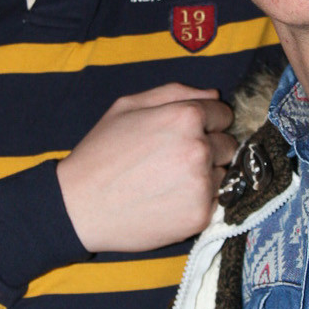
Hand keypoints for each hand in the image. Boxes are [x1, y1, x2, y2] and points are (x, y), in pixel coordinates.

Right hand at [57, 84, 235, 253]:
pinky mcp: (200, 215)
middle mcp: (200, 148)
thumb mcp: (128, 107)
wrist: (79, 206)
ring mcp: (202, 184)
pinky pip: (217, 203)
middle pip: (228, 145)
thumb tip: (214, 94)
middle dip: (209, 149)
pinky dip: (200, 202)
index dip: (205, 123)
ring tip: (170, 182)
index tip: (183, 135)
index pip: (223, 114)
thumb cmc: (101, 152)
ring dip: (206, 177)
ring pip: (224, 175)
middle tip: (174, 161)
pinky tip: (171, 200)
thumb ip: (175, 93)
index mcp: (186, 116)